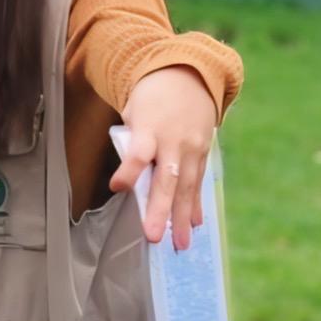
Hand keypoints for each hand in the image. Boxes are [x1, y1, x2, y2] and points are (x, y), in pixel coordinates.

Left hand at [110, 66, 218, 248]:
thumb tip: (130, 179)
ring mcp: (192, 148)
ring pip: (187, 187)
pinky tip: (195, 225)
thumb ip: (133, 142)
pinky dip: (196, 205)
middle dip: (161, 210)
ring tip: (179, 244)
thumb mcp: (135, 111)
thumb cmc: (151, 98)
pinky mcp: (203, 153)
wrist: (187, 76)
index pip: (139, 152)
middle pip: (167, 179)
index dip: (129, 171)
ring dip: (182, 217)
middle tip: (154, 237)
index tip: (117, 188)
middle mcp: (174, 141)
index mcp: (151, 127)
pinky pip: (199, 183)